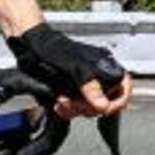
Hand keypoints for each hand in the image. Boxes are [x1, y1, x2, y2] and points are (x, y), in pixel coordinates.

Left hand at [7, 23, 131, 120]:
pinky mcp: (71, 92)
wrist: (31, 45)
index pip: (124, 87)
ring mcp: (84, 86)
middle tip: (72, 103)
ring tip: (61, 102)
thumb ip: (88, 84)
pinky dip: (67, 109)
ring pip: (89, 108)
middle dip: (88, 107)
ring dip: (75, 109)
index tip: (104, 109)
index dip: (118, 101)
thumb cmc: (51, 47)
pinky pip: (75, 108)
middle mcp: (96, 76)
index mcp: (103, 66)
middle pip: (105, 103)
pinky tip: (58, 103)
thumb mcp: (72, 64)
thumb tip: (102, 104)